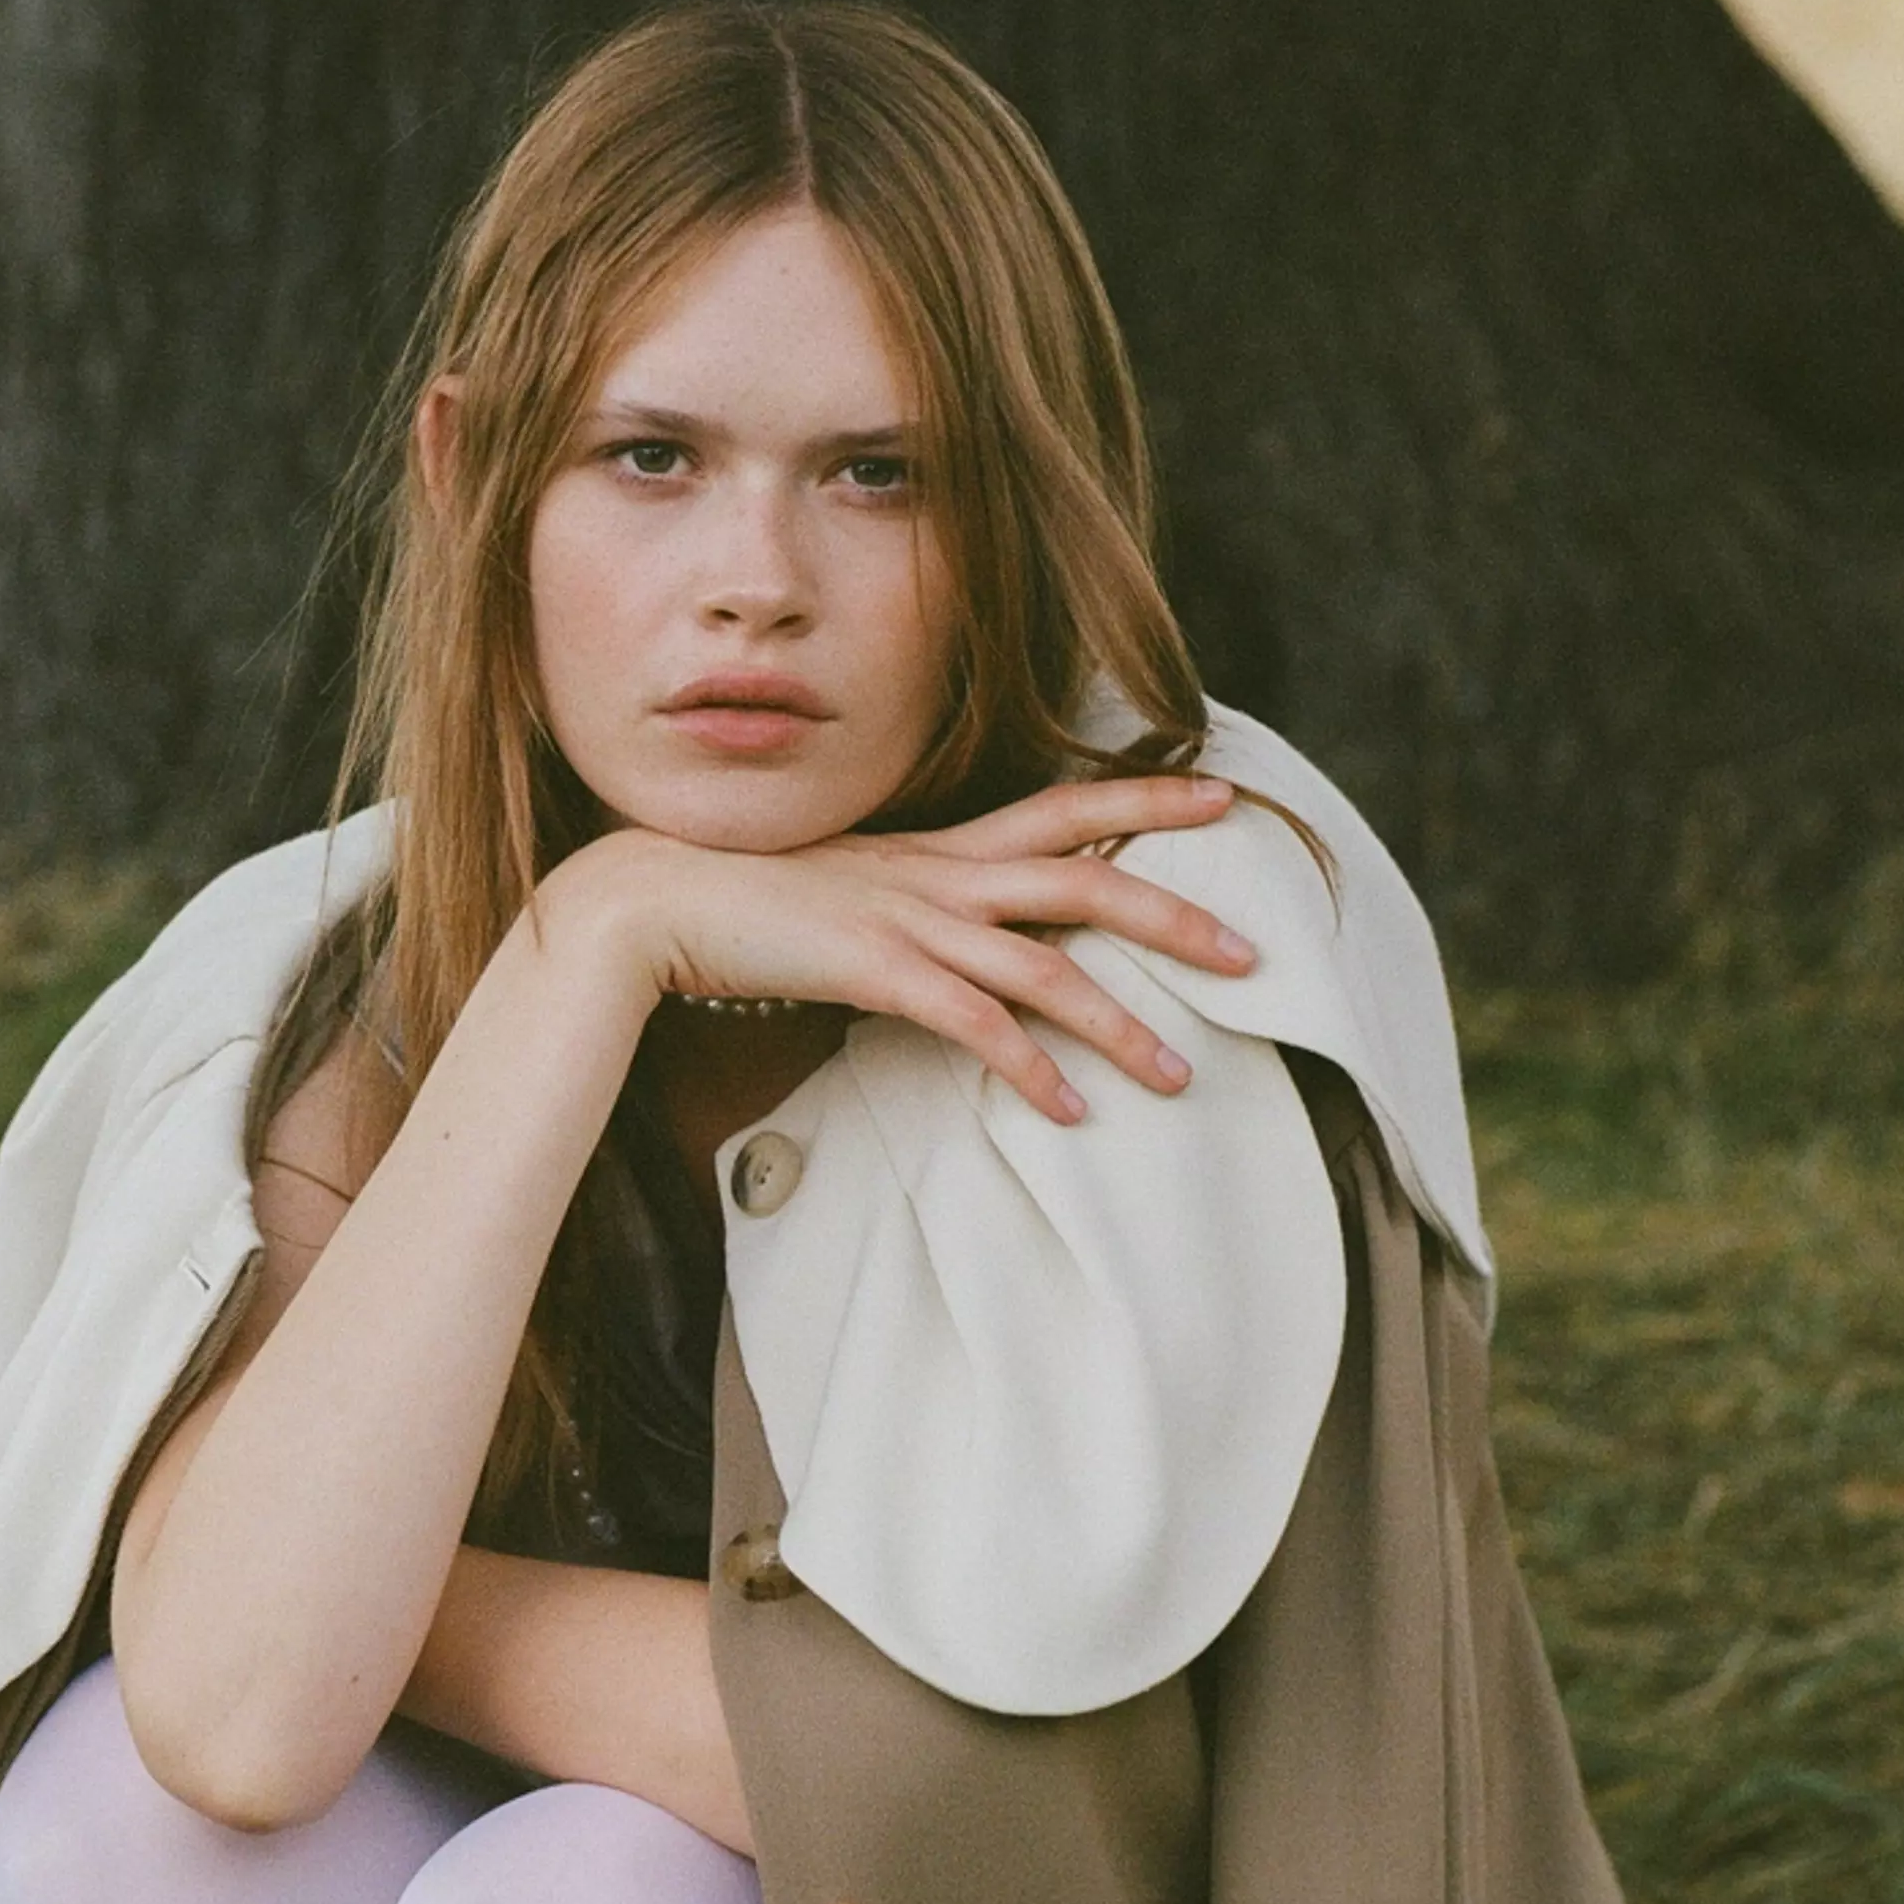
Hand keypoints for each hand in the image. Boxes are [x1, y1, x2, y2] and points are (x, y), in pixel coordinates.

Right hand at [542, 771, 1256, 1123]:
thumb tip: (957, 936)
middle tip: (1253, 951)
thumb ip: (910, 906)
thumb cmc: (744, 902)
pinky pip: (972, 1024)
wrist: (650, 899)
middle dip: (1175, 914)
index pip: (1064, 810)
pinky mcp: (872, 971)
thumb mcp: (847, 889)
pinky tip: (1068, 1109)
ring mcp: (908, 921)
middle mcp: (938, 875)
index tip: (1221, 793)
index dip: (1145, 799)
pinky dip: (1027, 1067)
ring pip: (1045, 965)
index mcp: (937, 850)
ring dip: (1120, 1022)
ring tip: (1180, 1073)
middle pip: (1084, 882)